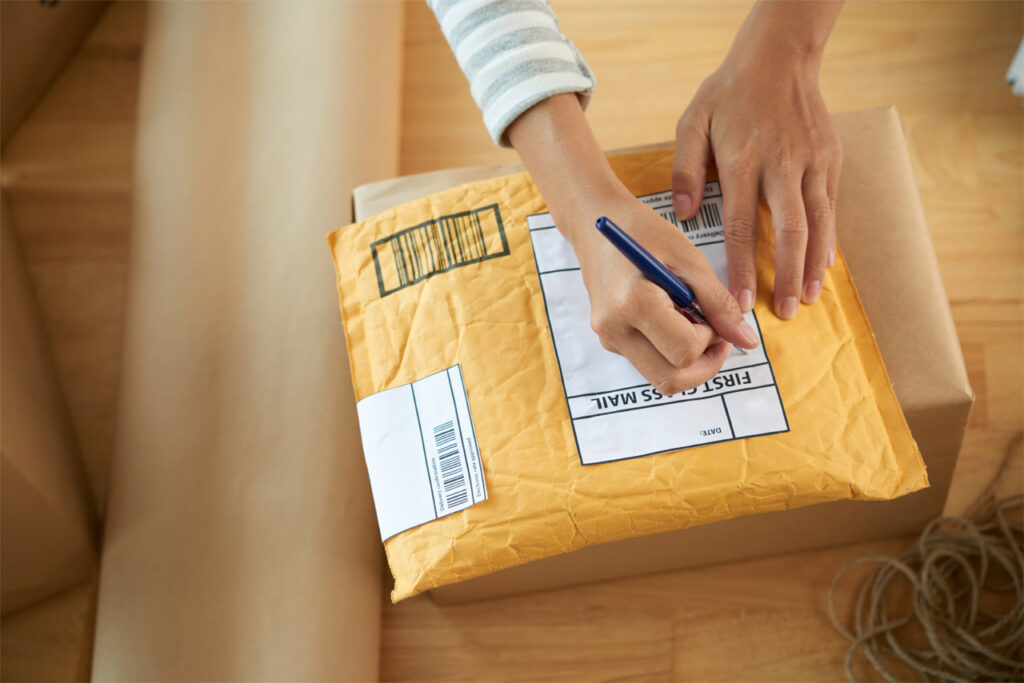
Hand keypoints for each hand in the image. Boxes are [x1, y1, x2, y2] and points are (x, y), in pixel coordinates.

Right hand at [569, 191, 760, 394]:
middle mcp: (614, 329)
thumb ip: (719, 304)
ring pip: (660, 378)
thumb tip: (747, 341)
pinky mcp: (609, 341)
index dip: (712, 338)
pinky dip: (669, 351)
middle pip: (670, 380)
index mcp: (632, 304)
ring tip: (690, 322)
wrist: (597, 224)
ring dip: (686, 360)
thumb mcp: (690, 261)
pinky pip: (648, 363)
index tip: (715, 315)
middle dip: (703, 365)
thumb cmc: (645, 234)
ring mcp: (608, 339)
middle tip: (715, 336)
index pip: (685, 351)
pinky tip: (670, 318)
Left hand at [671, 0, 843, 319]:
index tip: (739, 301)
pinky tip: (826, 263)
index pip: (742, 226)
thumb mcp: (693, 122)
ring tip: (809, 298)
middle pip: (789, 230)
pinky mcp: (830, 157)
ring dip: (814, 264)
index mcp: (742, 161)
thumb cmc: (730, 93)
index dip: (743, 268)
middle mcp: (780, 164)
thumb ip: (685, 169)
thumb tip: (683, 214)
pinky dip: (830, 237)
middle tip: (786, 312)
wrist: (779, 56)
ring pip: (818, 221)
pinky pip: (831, 205)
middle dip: (788, 275)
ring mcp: (811, 161)